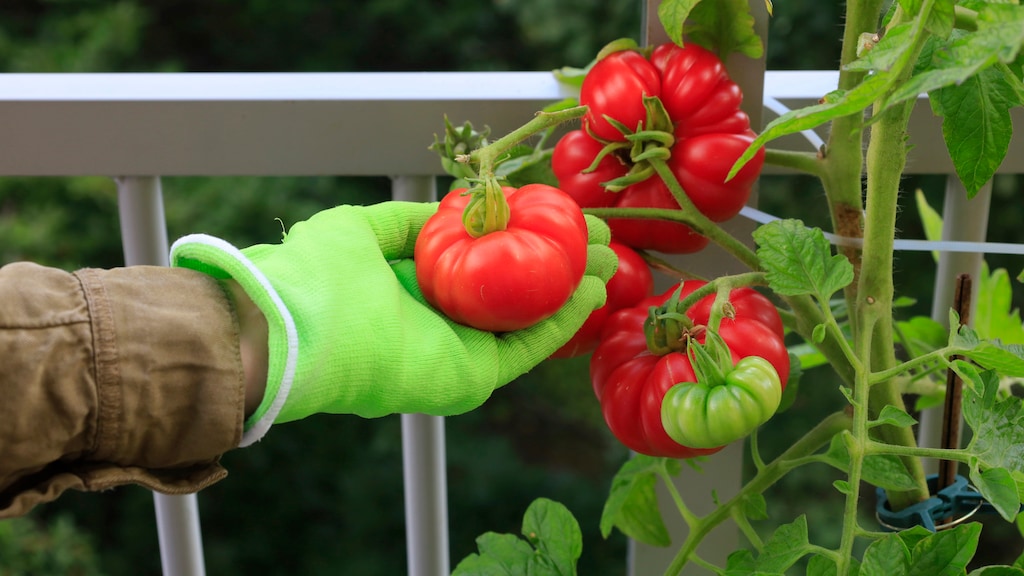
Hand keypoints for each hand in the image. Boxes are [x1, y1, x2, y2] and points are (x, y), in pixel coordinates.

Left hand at [171, 201, 615, 445]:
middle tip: (600, 242)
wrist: (300, 325)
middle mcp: (440, 326)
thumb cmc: (317, 275)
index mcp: (413, 293)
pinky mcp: (472, 378)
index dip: (520, 242)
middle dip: (560, 266)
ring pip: (530, 322)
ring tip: (612, 262)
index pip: (481, 269)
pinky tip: (590, 292)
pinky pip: (526, 349)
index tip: (556, 217)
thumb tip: (446, 208)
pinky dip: (562, 323)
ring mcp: (458, 354)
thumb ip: (406, 222)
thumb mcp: (362, 229)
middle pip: (516, 296)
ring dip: (573, 293)